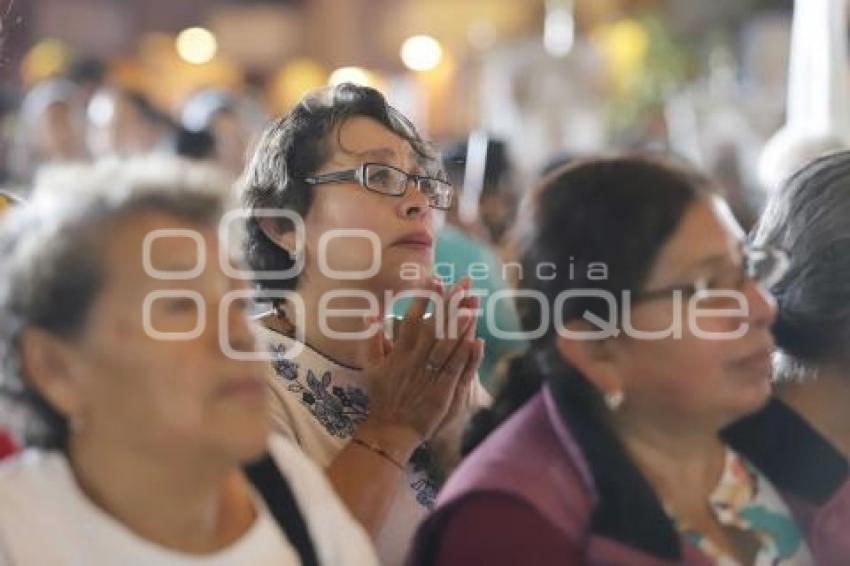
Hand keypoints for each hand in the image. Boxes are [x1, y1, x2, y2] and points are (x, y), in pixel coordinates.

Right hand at [360, 279, 479, 446]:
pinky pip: (455, 369)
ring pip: (446, 346)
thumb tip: (370, 313)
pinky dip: (465, 354)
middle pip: (434, 328)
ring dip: (459, 326)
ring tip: (471, 306)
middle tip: (462, 285)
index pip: (413, 319)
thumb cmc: (382, 396)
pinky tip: (476, 339)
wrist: (389, 429)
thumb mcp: (371, 366)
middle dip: (448, 306)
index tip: (435, 279)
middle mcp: (414, 361)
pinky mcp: (442, 391)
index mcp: (399, 353)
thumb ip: (372, 338)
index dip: (425, 299)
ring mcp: (428, 376)